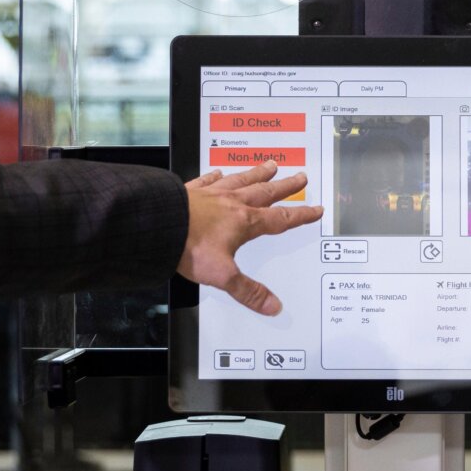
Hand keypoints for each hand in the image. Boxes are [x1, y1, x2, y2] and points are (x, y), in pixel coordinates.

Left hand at [180, 162, 321, 314]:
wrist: (157, 226)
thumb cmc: (188, 247)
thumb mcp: (223, 275)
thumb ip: (248, 291)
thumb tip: (271, 305)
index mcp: (244, 222)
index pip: (280, 219)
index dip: (300, 215)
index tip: (314, 209)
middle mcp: (231, 204)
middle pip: (265, 192)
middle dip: (285, 186)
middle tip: (300, 177)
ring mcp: (211, 195)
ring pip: (241, 181)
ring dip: (257, 174)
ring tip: (270, 166)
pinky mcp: (191, 191)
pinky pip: (208, 180)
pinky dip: (216, 176)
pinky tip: (219, 172)